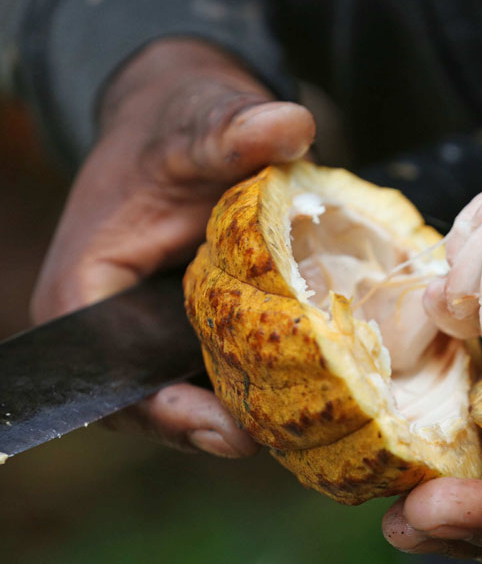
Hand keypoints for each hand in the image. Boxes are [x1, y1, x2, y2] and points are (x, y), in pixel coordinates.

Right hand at [31, 39, 315, 456]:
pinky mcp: (194, 333)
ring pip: (191, 398)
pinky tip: (313, 394)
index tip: (228, 430)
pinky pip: (220, 374)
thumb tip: (288, 127)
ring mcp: (154, 335)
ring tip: (304, 428)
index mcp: (85, 290)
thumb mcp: (201, 122)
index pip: (109, 373)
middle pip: (153, 403)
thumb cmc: (179, 125)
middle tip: (283, 440)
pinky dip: (258, 385)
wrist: (190, 124)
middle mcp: (112, 327)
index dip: (164, 412)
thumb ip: (233, 129)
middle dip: (214, 426)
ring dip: (242, 413)